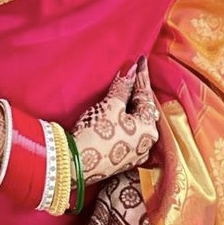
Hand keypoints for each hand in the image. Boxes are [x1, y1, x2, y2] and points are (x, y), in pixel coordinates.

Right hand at [72, 56, 159, 184]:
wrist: (74, 165)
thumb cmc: (96, 135)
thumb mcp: (110, 106)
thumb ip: (122, 86)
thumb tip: (131, 68)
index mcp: (148, 128)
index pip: (146, 95)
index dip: (142, 75)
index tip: (141, 59)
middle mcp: (146, 142)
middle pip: (143, 108)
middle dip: (138, 90)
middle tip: (135, 71)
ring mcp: (135, 152)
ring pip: (136, 120)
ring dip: (130, 104)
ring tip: (127, 88)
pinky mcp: (121, 157)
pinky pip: (128, 130)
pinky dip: (125, 117)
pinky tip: (119, 110)